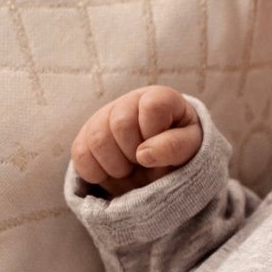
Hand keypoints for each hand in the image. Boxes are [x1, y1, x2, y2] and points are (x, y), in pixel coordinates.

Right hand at [71, 85, 201, 196]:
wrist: (161, 168)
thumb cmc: (180, 153)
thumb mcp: (191, 149)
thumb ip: (175, 146)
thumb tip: (144, 154)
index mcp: (160, 98)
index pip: (152, 107)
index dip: (154, 134)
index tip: (159, 149)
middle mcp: (129, 101)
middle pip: (120, 124)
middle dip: (134, 153)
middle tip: (144, 163)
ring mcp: (104, 117)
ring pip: (96, 138)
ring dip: (115, 165)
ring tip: (130, 170)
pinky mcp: (85, 136)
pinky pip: (80, 154)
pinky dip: (96, 172)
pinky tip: (112, 173)